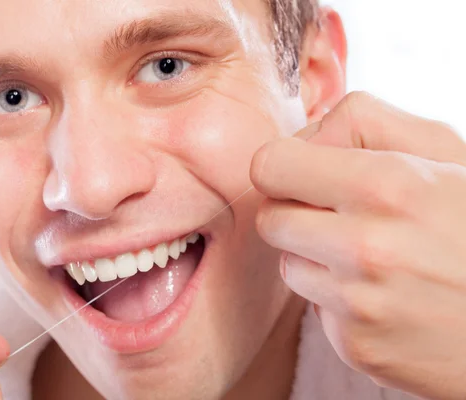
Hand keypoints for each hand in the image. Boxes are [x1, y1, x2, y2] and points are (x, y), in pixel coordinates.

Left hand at [250, 92, 465, 399]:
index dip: (283, 166)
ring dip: (315, 257)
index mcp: (387, 187)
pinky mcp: (357, 346)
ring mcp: (359, 304)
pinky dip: (336, 297)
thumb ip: (365, 124)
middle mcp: (366, 248)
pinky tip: (381, 293)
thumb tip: (301, 139)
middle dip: (295, 212)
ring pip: (288, 264)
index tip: (304, 173)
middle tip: (338, 214)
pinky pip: (314, 307)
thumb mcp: (443, 150)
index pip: (270, 165)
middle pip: (270, 219)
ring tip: (369, 255)